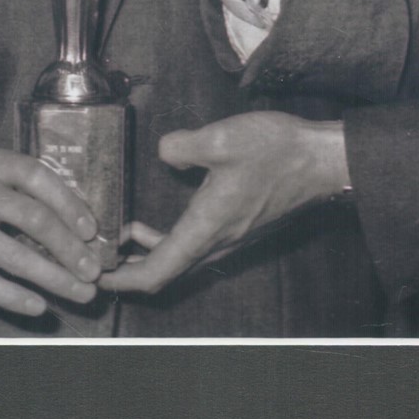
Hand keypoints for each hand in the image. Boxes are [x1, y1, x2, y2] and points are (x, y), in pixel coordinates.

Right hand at [0, 147, 100, 316]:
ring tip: (79, 293)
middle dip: (71, 250)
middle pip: (36, 221)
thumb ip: (3, 184)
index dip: (71, 204)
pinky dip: (14, 297)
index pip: (39, 179)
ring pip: (17, 256)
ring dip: (55, 278)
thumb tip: (55, 215)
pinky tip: (36, 307)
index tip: (91, 229)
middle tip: (93, 270)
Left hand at [100, 114, 350, 295]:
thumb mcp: (222, 138)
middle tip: (95, 260)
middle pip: (164, 273)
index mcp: (206, 227)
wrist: (324, 161)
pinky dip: (165, 243)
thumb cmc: (279, 152)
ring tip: (116, 238)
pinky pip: (193, 247)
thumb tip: (164, 152)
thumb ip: (182, 146)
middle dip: (126, 272)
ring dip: (145, 256)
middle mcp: (217, 241)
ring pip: (179, 261)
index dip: (122, 280)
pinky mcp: (237, 227)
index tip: (95, 276)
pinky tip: (150, 223)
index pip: (157, 271)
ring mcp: (229, 237)